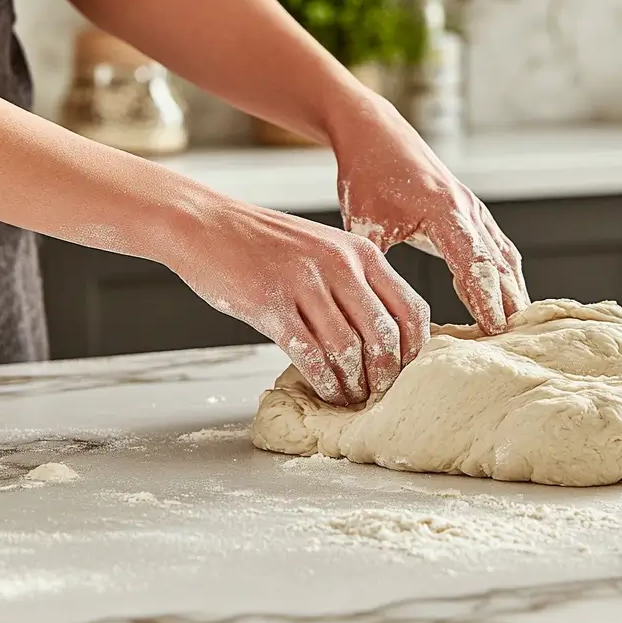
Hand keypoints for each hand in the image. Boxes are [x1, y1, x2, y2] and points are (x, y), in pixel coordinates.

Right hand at [168, 196, 429, 405]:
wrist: (206, 223)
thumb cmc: (266, 242)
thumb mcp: (325, 248)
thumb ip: (356, 282)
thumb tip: (385, 334)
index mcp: (360, 252)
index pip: (409, 307)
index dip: (415, 348)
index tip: (409, 370)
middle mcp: (340, 265)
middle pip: (383, 334)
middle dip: (386, 374)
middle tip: (381, 394)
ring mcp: (305, 284)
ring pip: (347, 349)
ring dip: (354, 383)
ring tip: (354, 399)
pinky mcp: (270, 304)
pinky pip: (308, 354)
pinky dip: (324, 381)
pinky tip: (327, 392)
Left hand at [332, 92, 529, 333]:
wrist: (376, 134)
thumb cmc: (367, 174)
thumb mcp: (362, 222)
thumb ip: (374, 266)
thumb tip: (374, 312)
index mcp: (444, 210)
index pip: (473, 262)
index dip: (485, 297)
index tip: (495, 329)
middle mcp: (468, 210)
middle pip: (500, 264)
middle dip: (510, 304)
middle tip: (516, 344)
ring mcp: (476, 212)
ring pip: (505, 259)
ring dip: (514, 293)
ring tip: (519, 333)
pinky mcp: (474, 216)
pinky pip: (500, 251)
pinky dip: (506, 279)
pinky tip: (507, 303)